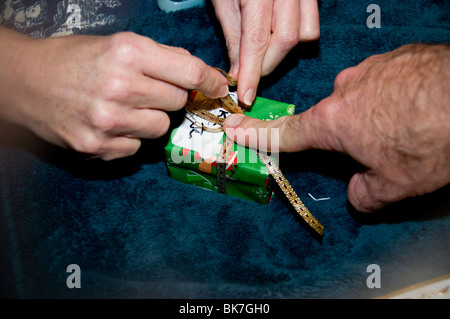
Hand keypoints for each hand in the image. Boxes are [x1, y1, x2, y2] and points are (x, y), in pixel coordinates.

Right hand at [0, 28, 228, 159]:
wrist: (24, 82)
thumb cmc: (73, 60)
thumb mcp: (116, 44)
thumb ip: (160, 57)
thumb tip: (197, 72)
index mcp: (128, 52)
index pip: (188, 72)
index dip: (210, 81)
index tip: (219, 87)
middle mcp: (120, 86)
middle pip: (176, 102)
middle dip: (169, 97)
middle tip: (146, 91)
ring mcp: (108, 120)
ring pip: (160, 128)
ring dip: (150, 119)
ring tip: (124, 108)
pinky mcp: (97, 145)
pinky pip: (137, 148)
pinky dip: (130, 138)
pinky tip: (109, 125)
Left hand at [211, 0, 318, 104]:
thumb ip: (234, 35)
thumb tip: (237, 70)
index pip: (257, 40)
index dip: (251, 72)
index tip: (246, 95)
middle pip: (283, 41)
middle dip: (264, 66)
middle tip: (247, 74)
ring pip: (302, 36)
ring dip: (280, 53)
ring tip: (261, 52)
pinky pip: (311, 24)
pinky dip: (295, 38)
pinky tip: (276, 36)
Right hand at [223, 44, 449, 211]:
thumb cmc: (432, 140)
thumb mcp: (395, 185)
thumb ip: (365, 194)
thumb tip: (357, 194)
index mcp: (334, 123)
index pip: (285, 132)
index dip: (257, 134)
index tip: (235, 128)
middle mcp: (345, 90)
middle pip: (334, 118)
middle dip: (351, 135)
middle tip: (383, 148)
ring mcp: (370, 68)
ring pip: (361, 99)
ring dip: (376, 114)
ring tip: (409, 128)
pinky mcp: (395, 56)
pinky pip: (384, 80)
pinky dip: (395, 95)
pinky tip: (419, 107)